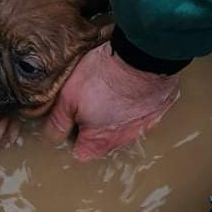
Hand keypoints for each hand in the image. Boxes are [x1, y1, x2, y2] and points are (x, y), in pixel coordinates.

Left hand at [43, 42, 179, 160]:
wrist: (142, 58)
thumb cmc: (103, 77)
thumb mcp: (68, 97)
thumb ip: (59, 121)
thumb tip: (52, 136)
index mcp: (99, 141)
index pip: (81, 154)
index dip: (72, 138)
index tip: (71, 120)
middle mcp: (123, 139)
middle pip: (104, 140)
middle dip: (95, 125)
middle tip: (89, 99)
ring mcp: (145, 126)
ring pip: (125, 126)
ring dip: (117, 113)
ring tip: (110, 89)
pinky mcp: (158, 109)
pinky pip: (143, 112)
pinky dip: (135, 103)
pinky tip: (130, 86)